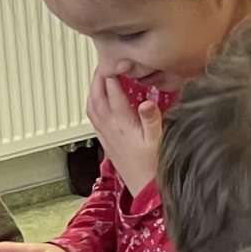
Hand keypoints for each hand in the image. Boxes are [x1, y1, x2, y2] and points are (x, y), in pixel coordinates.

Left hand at [87, 70, 163, 194]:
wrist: (145, 192)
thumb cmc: (154, 169)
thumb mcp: (158, 141)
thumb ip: (151, 120)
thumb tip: (145, 102)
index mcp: (123, 125)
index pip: (113, 93)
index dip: (113, 74)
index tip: (115, 59)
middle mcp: (111, 129)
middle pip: (97, 97)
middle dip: (99, 78)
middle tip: (104, 62)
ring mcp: (107, 136)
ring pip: (92, 107)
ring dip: (94, 90)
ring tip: (99, 77)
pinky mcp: (107, 143)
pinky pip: (94, 119)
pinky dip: (94, 104)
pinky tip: (99, 102)